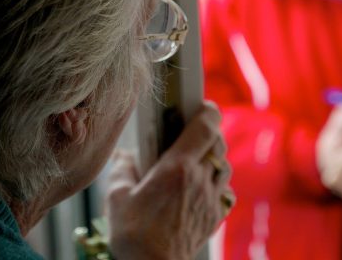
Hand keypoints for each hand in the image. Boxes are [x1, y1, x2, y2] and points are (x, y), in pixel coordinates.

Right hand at [105, 101, 232, 259]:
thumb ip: (123, 169)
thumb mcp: (117, 198)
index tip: (202, 106)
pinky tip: (200, 188)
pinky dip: (216, 183)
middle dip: (209, 133)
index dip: (207, 112)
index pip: (205, 128)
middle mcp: (199, 180)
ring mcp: (210, 199)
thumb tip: (125, 156)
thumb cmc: (133, 235)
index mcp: (177, 168)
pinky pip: (224, 191)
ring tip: (195, 159)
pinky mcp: (214, 217)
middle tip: (193, 131)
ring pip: (224, 167)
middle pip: (218, 144)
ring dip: (214, 157)